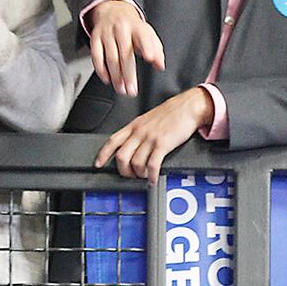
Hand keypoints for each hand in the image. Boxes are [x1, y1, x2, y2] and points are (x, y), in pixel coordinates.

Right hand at [87, 0, 164, 96]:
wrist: (112, 10)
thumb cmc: (133, 27)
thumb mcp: (148, 34)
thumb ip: (156, 50)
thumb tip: (160, 65)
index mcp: (137, 27)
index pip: (143, 37)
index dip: (147, 47)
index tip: (150, 58)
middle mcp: (122, 29)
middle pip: (125, 54)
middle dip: (128, 74)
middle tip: (132, 90)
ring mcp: (107, 33)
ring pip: (110, 57)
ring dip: (116, 76)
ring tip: (121, 89)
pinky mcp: (95, 37)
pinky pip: (96, 56)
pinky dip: (101, 70)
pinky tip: (107, 79)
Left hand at [93, 87, 212, 183]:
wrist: (188, 106)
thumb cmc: (171, 113)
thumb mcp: (148, 119)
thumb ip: (138, 131)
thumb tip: (132, 146)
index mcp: (134, 125)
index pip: (112, 141)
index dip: (103, 154)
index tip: (98, 164)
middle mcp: (139, 132)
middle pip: (122, 156)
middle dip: (124, 171)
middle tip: (130, 176)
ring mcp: (150, 138)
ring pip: (136, 163)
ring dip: (139, 175)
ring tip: (144, 177)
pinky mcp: (163, 144)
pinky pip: (152, 165)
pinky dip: (151, 176)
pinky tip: (153, 179)